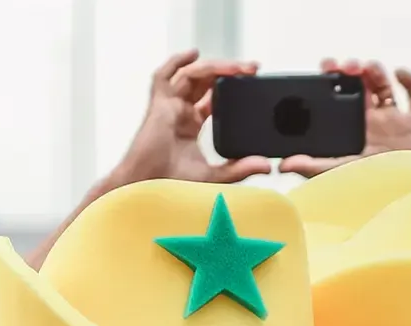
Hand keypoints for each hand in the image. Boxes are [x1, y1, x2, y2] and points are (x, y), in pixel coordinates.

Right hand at [106, 51, 272, 188]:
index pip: (213, 98)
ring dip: (215, 66)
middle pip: (205, 81)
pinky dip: (176, 62)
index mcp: (190, 126)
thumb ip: (239, 169)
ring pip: (192, 75)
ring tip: (237, 67)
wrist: (144, 187)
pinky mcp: (158, 105)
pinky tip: (192, 53)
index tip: (253, 81)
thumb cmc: (168, 184)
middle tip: (253, 69)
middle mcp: (180, 113)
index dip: (232, 87)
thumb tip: (267, 166)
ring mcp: (168, 107)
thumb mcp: (213, 176)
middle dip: (229, 71)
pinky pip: (163, 76)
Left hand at [284, 59, 410, 175]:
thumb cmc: (376, 181)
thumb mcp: (340, 170)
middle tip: (340, 65)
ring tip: (366, 66)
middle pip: (358, 90)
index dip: (329, 87)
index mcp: (352, 133)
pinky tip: (398, 72)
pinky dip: (408, 80)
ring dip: (375, 73)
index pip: (337, 105)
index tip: (320, 72)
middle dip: (350, 73)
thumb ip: (313, 166)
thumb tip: (281, 165)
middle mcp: (371, 123)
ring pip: (383, 87)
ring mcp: (393, 118)